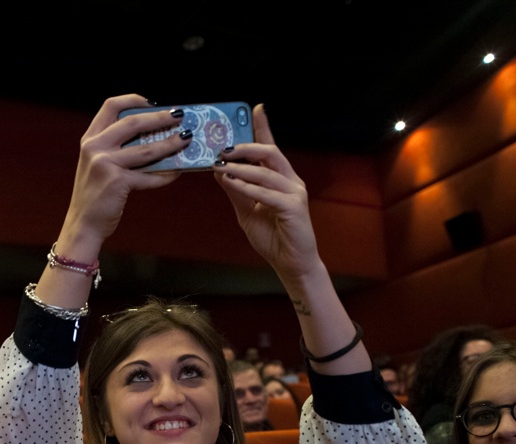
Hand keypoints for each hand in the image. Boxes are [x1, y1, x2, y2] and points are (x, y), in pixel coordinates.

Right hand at [57, 94, 189, 256]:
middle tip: (180, 116)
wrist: (83, 224)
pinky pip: (149, 176)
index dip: (134, 100)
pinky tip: (177, 173)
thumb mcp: (97, 164)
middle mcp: (95, 147)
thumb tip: (154, 136)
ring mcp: (104, 164)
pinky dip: (165, 175)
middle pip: (133, 122)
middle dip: (160, 117)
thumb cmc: (96, 195)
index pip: (111, 106)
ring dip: (171, 144)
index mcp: (90, 139)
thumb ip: (115, 148)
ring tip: (186, 139)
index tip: (153, 103)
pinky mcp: (117, 183)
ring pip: (147, 149)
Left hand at [213, 104, 320, 281]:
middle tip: (222, 147)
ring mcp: (295, 193)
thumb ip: (236, 191)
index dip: (264, 128)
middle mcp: (290, 181)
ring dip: (241, 168)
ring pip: (266, 172)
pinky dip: (248, 187)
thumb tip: (220, 170)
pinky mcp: (294, 208)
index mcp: (281, 179)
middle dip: (245, 147)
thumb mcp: (246, 211)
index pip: (271, 148)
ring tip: (220, 166)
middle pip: (270, 153)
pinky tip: (233, 183)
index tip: (255, 109)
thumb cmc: (272, 237)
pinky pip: (268, 193)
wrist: (291, 263)